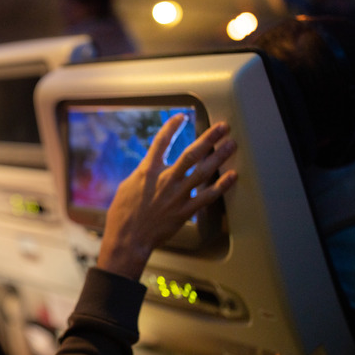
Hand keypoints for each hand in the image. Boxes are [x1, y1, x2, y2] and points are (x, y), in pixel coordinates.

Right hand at [96, 114, 236, 279]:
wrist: (127, 238)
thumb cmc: (122, 215)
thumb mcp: (127, 187)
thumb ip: (143, 174)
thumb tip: (151, 166)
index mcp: (147, 172)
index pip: (160, 142)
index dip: (171, 127)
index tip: (181, 116)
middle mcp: (165, 180)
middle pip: (191, 154)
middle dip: (209, 138)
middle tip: (223, 127)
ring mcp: (177, 196)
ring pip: (203, 172)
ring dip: (220, 157)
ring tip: (232, 145)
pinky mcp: (184, 211)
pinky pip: (207, 197)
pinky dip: (221, 186)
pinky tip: (232, 176)